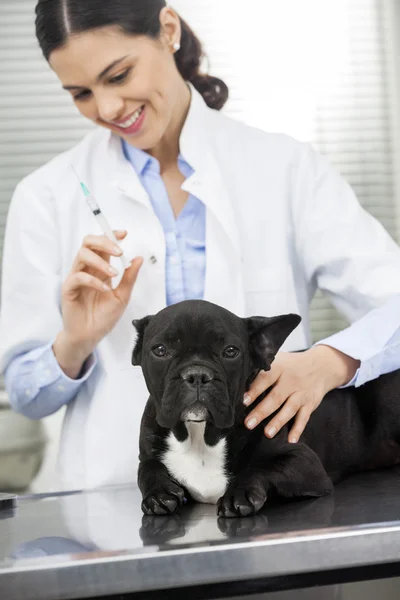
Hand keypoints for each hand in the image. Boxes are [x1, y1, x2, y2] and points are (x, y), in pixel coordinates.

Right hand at [54, 231, 142, 376]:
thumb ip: (130, 278)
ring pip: (82, 255)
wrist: (90, 336)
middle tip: (119, 252)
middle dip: (104, 242)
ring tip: (114, 274)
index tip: (124, 235)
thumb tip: (139, 258)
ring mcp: (76, 278)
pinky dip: (93, 280)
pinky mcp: (68, 289)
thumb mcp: (122, 296)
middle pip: (88, 243)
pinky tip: (105, 289)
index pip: (101, 244)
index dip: (111, 236)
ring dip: (100, 261)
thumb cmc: (103, 317)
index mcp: (99, 268)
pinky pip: (78, 277)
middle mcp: (87, 269)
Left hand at [243, 346, 359, 442]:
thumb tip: (239, 379)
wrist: (321, 366)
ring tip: (267, 433)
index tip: (243, 401)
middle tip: (248, 423)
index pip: (265, 378)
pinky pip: (304, 417)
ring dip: (278, 422)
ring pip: (289, 408)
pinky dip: (298, 429)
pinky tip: (291, 439)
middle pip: (275, 397)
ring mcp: (301, 393)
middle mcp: (291, 380)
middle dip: (261, 411)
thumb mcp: (278, 359)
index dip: (254, 390)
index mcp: (279, 368)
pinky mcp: (310, 403)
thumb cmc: (292, 364)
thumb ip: (262, 368)